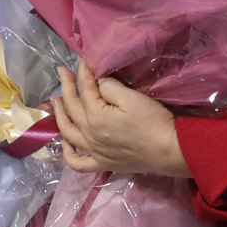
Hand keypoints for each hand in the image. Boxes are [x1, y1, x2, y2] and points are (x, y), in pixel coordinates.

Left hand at [51, 63, 189, 176]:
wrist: (170, 151)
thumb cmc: (153, 122)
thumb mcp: (132, 97)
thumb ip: (109, 87)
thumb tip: (97, 83)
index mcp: (95, 116)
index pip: (84, 90)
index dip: (82, 73)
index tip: (82, 62)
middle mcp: (89, 135)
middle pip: (72, 108)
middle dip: (66, 87)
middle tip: (63, 72)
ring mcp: (94, 151)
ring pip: (68, 132)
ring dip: (59, 115)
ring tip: (56, 101)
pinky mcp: (103, 164)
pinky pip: (78, 163)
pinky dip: (67, 154)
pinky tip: (65, 143)